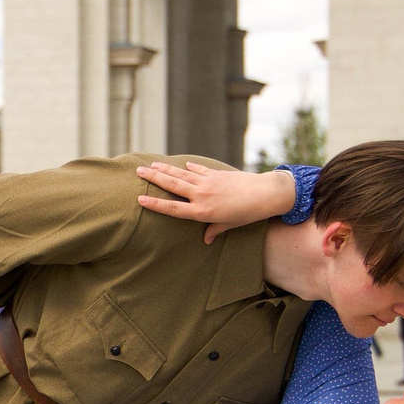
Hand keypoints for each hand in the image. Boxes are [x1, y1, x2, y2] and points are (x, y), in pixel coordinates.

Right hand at [134, 162, 296, 242]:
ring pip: (181, 174)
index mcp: (202, 211)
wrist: (264, 193)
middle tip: (139, 171)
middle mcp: (201, 195)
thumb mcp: (229, 225)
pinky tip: (182, 164)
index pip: (173, 208)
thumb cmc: (247, 214)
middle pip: (172, 185)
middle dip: (154, 178)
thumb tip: (206, 240)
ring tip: (151, 165)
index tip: (140, 199)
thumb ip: (214, 230)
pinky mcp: (216, 173)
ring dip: (165, 169)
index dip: (155, 204)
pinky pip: (198, 169)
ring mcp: (208, 182)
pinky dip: (189, 167)